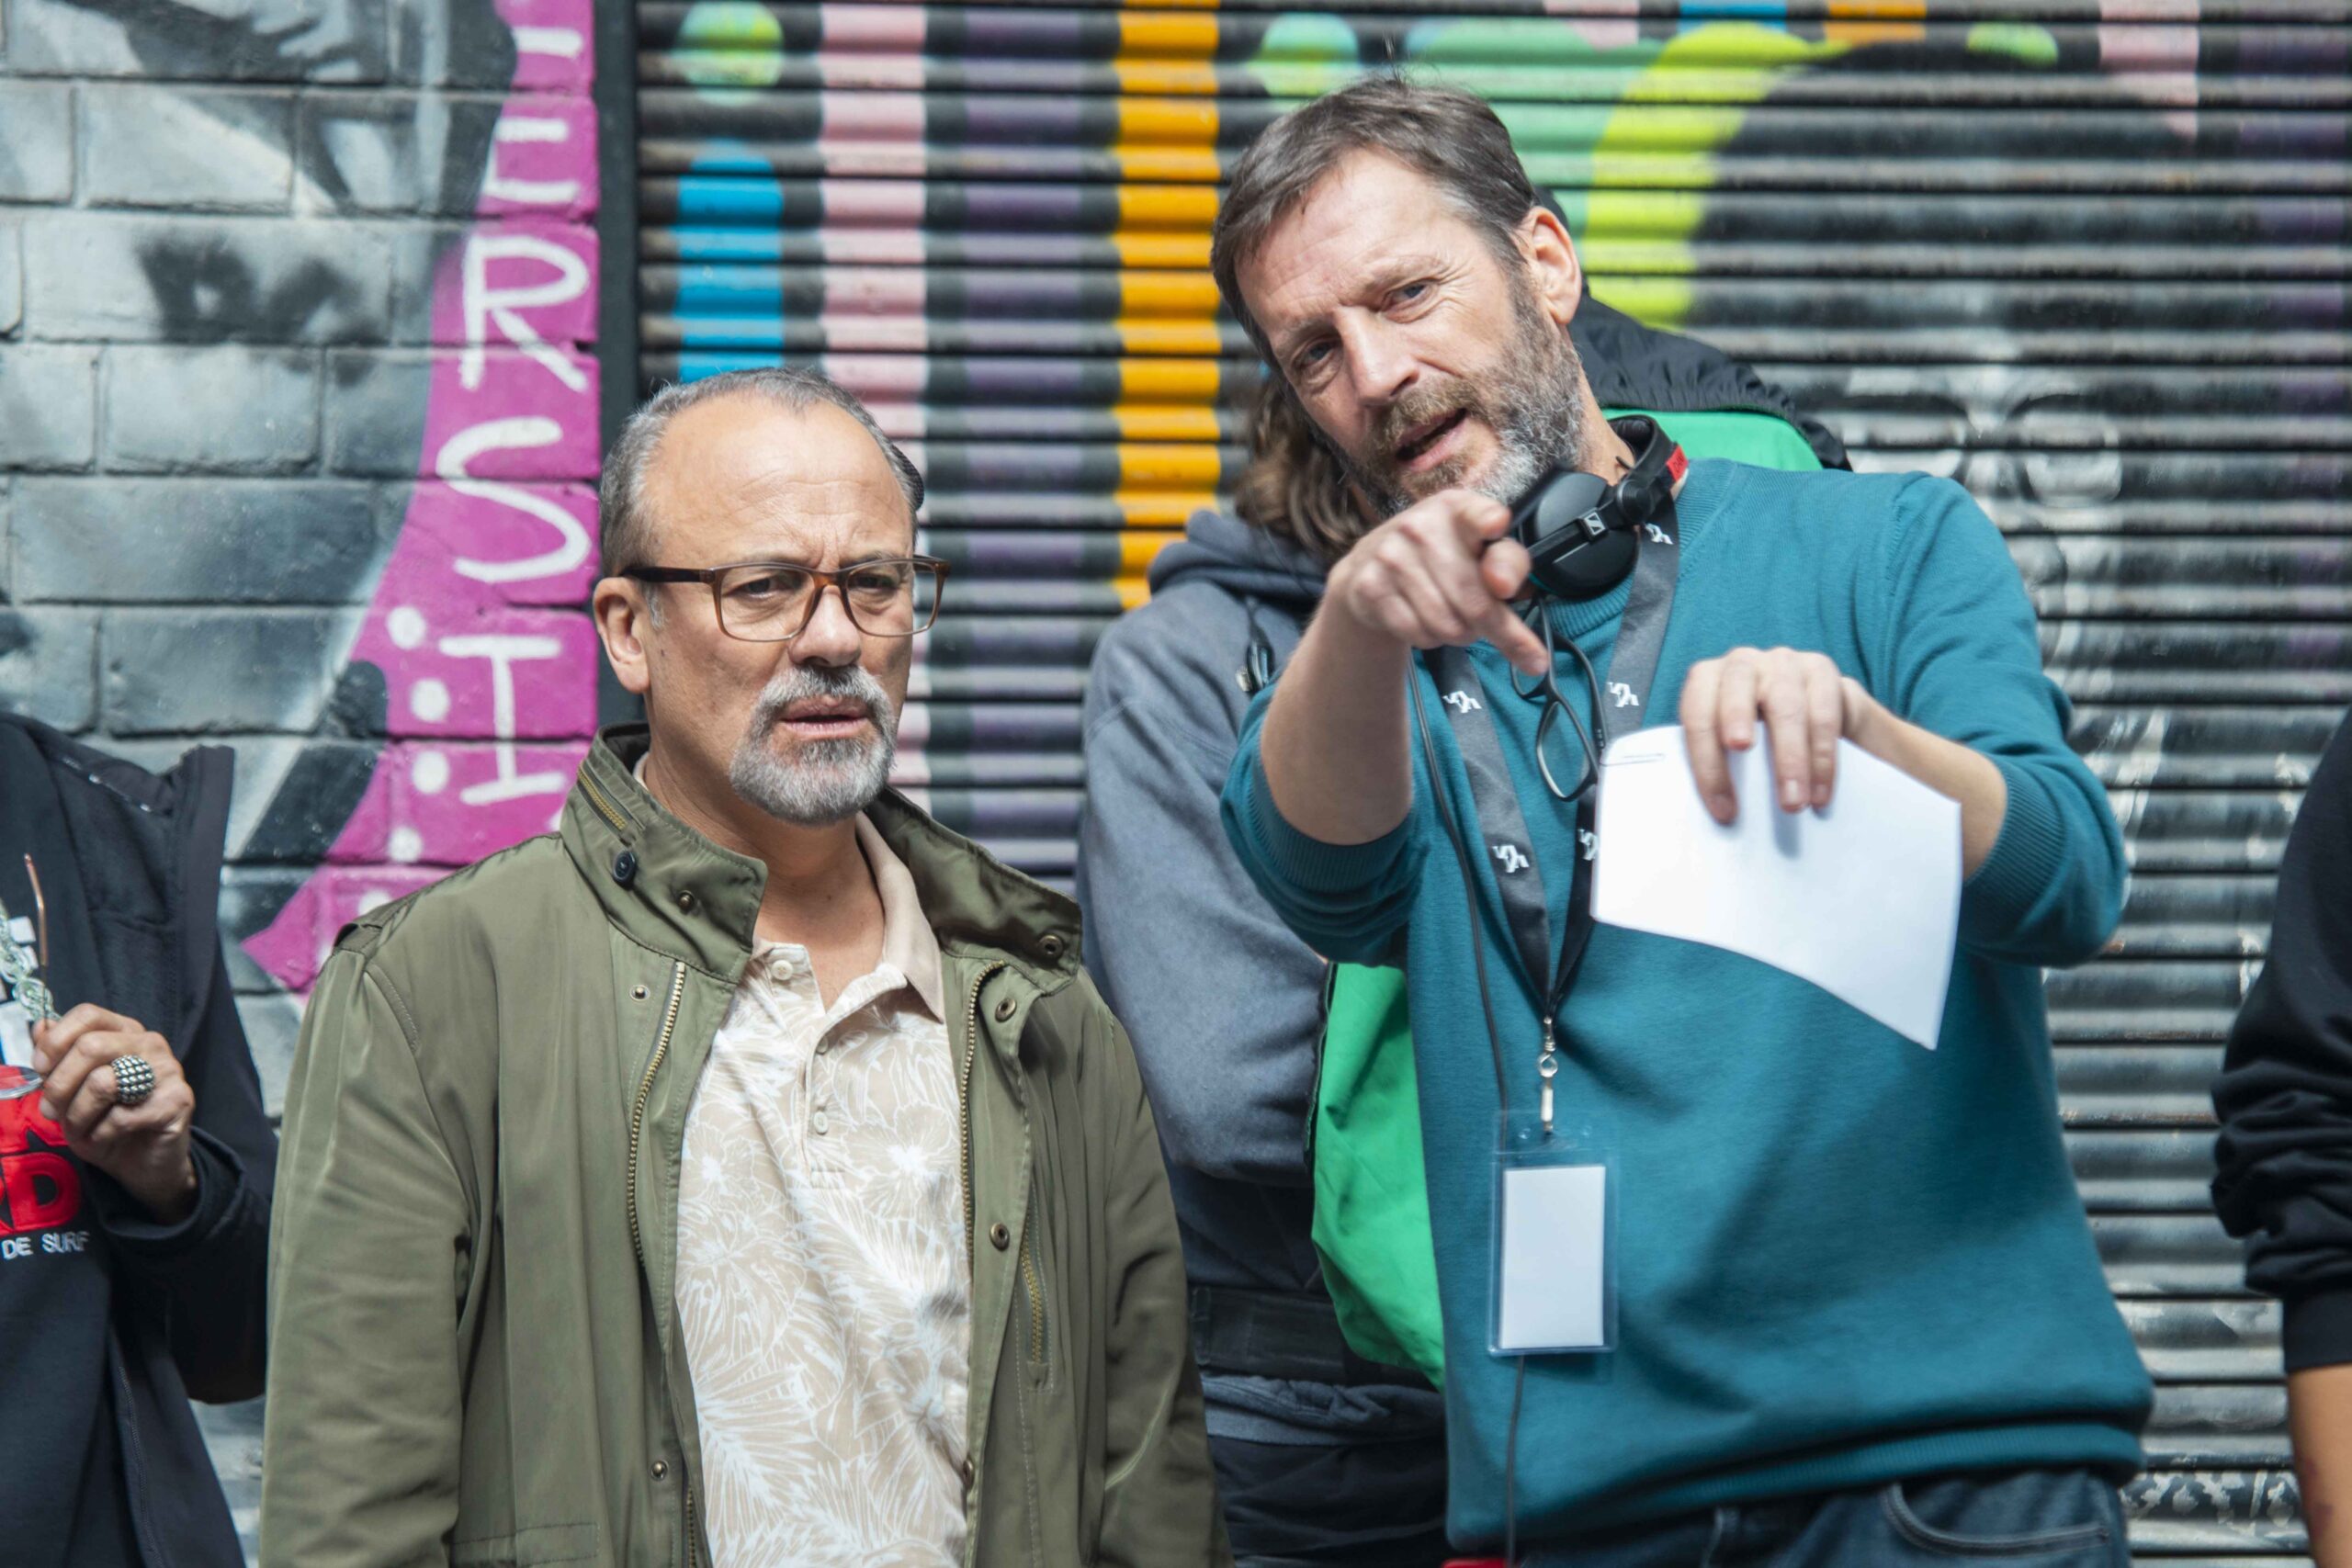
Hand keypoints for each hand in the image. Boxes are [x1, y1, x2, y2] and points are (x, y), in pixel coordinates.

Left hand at [31, 1005, 197, 1224]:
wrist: (144, 1163)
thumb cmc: (105, 1122)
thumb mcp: (71, 1091)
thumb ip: (57, 1059)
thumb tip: (40, 1026)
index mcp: (125, 1032)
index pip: (89, 1014)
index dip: (56, 1041)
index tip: (40, 1070)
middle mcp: (150, 1043)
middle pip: (90, 1046)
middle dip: (59, 1085)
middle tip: (51, 1112)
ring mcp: (168, 1070)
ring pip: (102, 1082)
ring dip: (78, 1115)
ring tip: (80, 1129)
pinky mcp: (178, 1101)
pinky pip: (121, 1116)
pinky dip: (100, 1134)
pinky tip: (104, 1139)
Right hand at [1326, 489, 1547, 676]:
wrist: (1370, 565)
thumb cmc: (1443, 557)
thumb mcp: (1481, 548)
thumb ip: (1509, 563)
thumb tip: (1506, 588)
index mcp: (1457, 508)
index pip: (1477, 513)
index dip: (1489, 520)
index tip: (1496, 525)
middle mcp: (1420, 525)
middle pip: (1475, 600)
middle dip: (1498, 630)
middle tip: (1505, 637)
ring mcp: (1391, 556)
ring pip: (1448, 626)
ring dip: (1461, 634)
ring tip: (1455, 618)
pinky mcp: (1370, 587)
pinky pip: (1419, 635)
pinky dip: (1431, 639)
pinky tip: (1426, 621)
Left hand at [1679, 646, 1886, 822]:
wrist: (1808, 711)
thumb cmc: (1757, 734)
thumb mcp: (1729, 742)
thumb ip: (1719, 761)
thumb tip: (1719, 813)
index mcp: (1707, 679)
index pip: (1696, 713)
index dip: (1706, 760)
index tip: (1723, 806)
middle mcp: (1742, 663)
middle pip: (1736, 690)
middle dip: (1738, 722)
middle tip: (1741, 752)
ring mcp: (1783, 663)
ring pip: (1786, 705)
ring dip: (1790, 759)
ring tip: (1794, 802)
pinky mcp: (1821, 670)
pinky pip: (1824, 713)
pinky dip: (1823, 757)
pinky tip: (1820, 791)